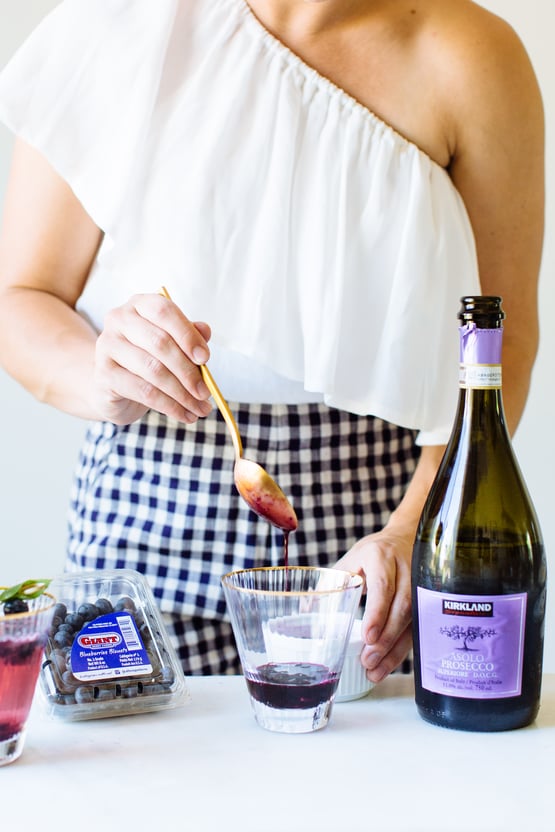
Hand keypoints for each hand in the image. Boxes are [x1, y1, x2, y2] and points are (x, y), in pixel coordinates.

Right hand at [93, 292, 212, 424]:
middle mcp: (119, 319)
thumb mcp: (173, 345)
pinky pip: (144, 391)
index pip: (164, 311)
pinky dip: (169, 406)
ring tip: (200, 409)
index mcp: (139, 304)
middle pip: (160, 343)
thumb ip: (189, 335)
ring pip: (153, 370)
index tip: (205, 358)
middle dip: (188, 372)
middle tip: (206, 393)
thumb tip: (205, 331)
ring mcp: (107, 346)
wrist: (114, 385)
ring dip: (182, 394)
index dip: (187, 334)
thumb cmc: (149, 358)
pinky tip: (184, 415)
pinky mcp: (104, 375)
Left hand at [335, 522, 414, 682]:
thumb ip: (331, 583)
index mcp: (381, 556)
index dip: (377, 612)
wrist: (406, 539)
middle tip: (368, 660)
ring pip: (413, 620)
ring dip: (394, 649)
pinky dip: (402, 648)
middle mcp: (405, 569)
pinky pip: (417, 627)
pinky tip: (388, 663)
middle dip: (385, 638)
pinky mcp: (427, 600)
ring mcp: (420, 584)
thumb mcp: (350, 561)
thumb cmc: (373, 553)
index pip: (383, 585)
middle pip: (402, 606)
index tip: (367, 636)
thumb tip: (305, 610)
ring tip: (375, 669)